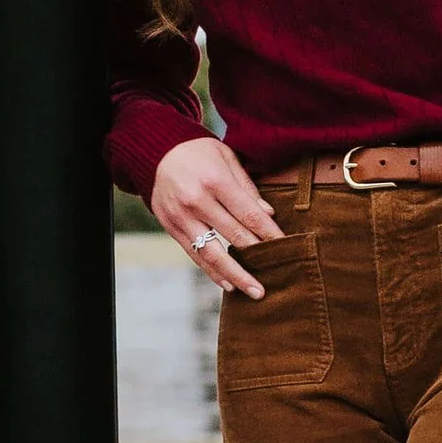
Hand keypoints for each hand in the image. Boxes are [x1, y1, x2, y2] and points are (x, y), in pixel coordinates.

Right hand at [151, 135, 281, 298]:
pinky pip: (194, 254)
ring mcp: (181, 216)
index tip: (286, 246)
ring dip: (236, 275)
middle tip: (279, 275)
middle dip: (258, 256)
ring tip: (254, 291)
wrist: (155, 151)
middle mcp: (196, 200)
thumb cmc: (198, 152)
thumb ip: (246, 186)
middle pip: (234, 236)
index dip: (269, 233)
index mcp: (214, 180)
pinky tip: (228, 284)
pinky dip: (212, 271)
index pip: (248, 213)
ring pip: (212, 253)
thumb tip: (268, 214)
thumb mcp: (226, 156)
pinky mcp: (171, 227)